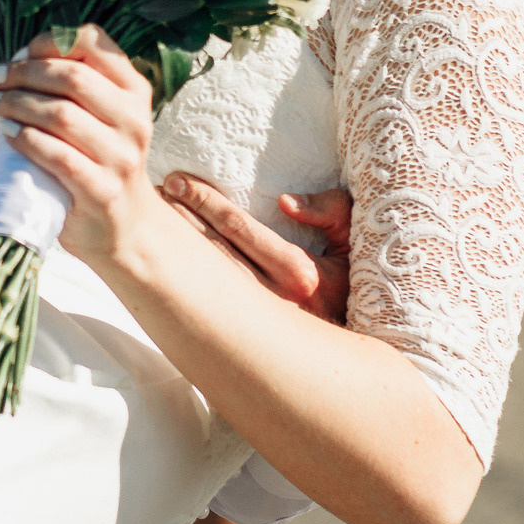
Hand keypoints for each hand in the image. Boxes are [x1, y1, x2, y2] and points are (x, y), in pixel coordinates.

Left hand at [0, 25, 164, 268]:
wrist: (120, 226)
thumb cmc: (90, 161)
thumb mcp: (73, 118)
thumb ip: (23, 88)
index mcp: (131, 89)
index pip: (91, 42)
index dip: (47, 43)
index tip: (16, 57)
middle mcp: (133, 118)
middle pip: (72, 76)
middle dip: (21, 74)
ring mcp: (122, 156)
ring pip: (61, 114)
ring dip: (17, 105)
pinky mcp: (103, 190)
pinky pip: (58, 156)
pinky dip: (25, 140)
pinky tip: (7, 134)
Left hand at [162, 174, 353, 326]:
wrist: (369, 341)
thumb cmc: (362, 279)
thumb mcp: (356, 239)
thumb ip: (330, 211)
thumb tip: (285, 202)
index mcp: (300, 274)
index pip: (240, 230)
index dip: (205, 203)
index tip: (178, 181)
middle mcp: (275, 301)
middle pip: (213, 253)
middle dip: (180, 220)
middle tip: (154, 194)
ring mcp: (260, 322)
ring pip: (206, 279)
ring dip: (178, 246)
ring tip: (155, 218)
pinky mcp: (251, 336)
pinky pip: (210, 303)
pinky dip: (186, 278)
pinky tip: (168, 258)